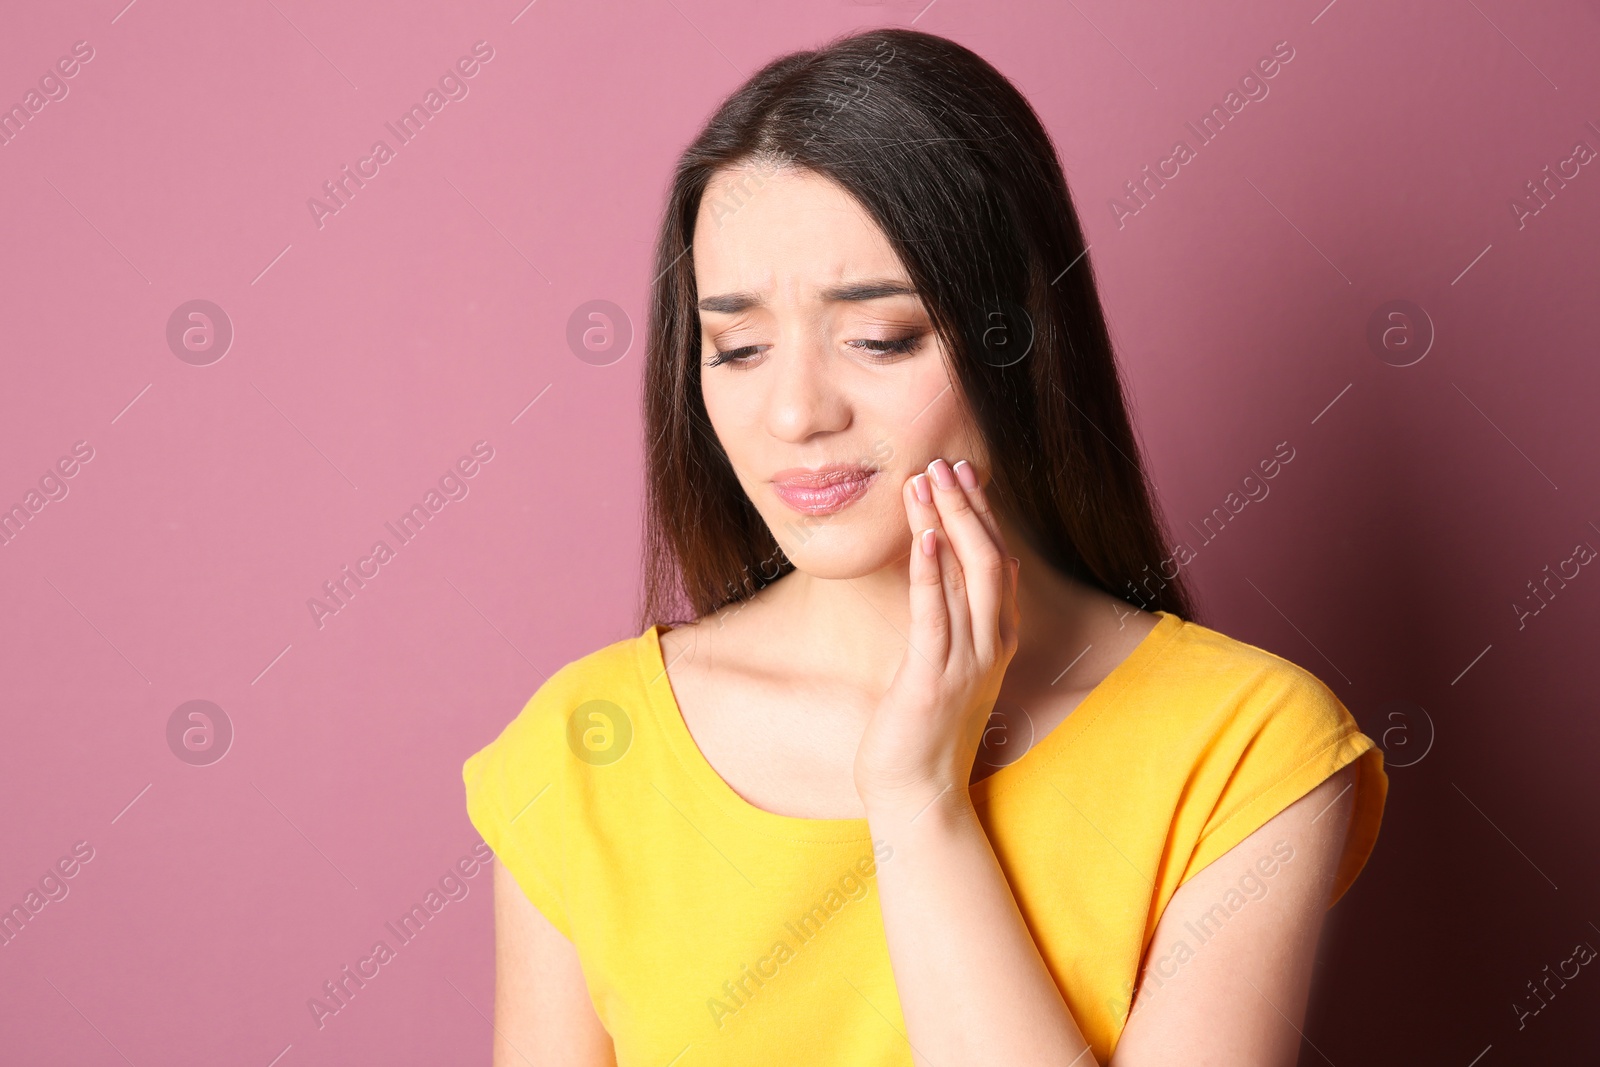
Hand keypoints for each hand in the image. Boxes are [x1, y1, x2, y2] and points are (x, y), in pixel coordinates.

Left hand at [853, 457, 1020, 815]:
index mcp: (994, 641)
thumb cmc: (923, 730)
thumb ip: (953, 621)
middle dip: (967, 508)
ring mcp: (965, 663)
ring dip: (946, 524)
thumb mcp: (946, 666)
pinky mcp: (932, 679)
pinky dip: (931, 573)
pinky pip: (935, 616)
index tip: (964, 476)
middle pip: (987, 560)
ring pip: (965, 578)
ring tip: (927, 481)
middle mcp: (989, 647)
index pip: (995, 563)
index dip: (982, 517)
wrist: (918, 795)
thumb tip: (957, 572)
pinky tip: (926, 536)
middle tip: (945, 463)